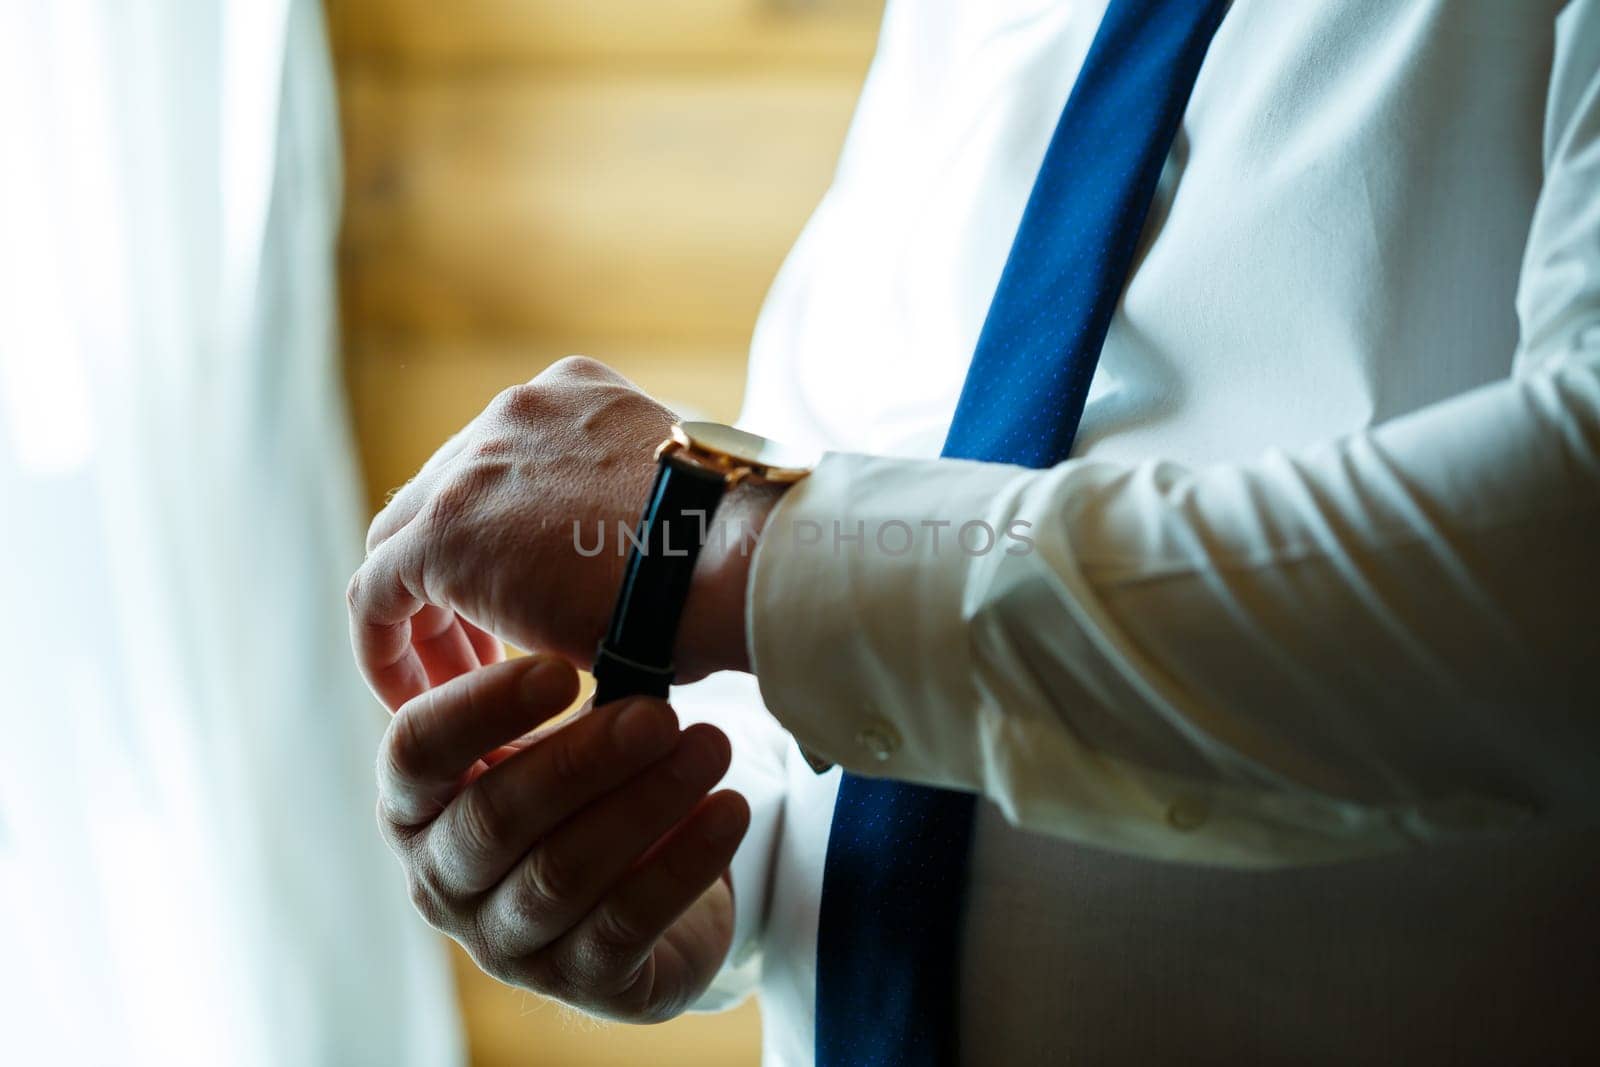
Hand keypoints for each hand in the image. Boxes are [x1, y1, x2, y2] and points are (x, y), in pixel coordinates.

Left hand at [347, 356, 770, 712]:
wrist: (739, 558)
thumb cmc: (739, 556)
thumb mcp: (680, 509)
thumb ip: (638, 519)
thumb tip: (644, 583)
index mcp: (576, 396)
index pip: (505, 467)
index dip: (503, 541)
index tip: (526, 605)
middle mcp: (517, 411)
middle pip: (446, 495)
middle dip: (455, 576)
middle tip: (484, 652)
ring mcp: (474, 462)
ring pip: (403, 542)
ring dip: (424, 617)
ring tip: (453, 685)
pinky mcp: (444, 533)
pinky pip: (377, 595)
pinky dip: (388, 650)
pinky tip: (416, 701)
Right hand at [378, 653, 749, 1021]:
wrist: (644, 893)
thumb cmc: (581, 793)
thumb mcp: (545, 737)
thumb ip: (538, 686)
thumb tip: (589, 593)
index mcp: (416, 806)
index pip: (416, 752)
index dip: (482, 709)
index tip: (563, 668)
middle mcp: (440, 880)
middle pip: (496, 817)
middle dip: (585, 759)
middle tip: (660, 713)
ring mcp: (503, 942)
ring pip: (564, 872)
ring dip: (646, 802)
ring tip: (712, 747)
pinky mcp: (578, 983)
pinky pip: (628, 921)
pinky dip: (684, 860)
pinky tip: (730, 809)